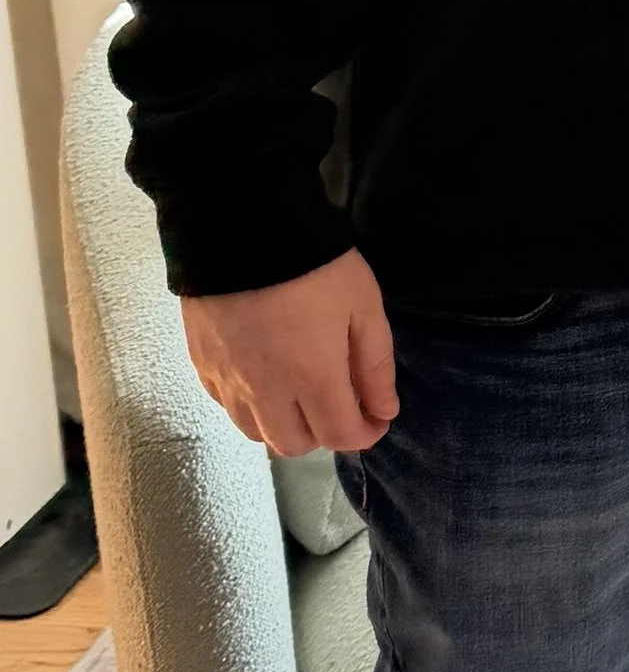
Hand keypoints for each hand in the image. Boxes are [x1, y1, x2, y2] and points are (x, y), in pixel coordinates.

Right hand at [182, 250, 398, 456]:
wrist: (240, 227)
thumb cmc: (315, 264)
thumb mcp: (364, 306)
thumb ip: (375, 365)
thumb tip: (383, 410)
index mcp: (312, 379)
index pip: (340, 436)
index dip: (365, 433)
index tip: (377, 416)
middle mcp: (265, 392)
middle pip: (295, 444)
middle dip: (324, 432)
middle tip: (337, 399)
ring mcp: (227, 380)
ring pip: (255, 433)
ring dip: (283, 423)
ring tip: (298, 391)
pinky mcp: (201, 364)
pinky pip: (226, 407)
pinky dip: (250, 406)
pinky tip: (263, 375)